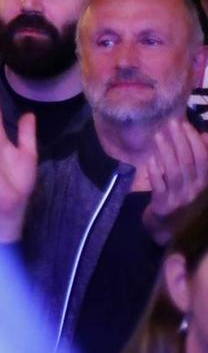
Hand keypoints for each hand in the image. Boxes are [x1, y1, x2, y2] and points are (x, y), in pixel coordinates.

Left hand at [140, 115, 207, 242]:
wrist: (168, 229)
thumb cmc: (181, 199)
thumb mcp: (194, 181)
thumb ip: (198, 161)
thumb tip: (204, 135)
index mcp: (205, 184)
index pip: (204, 159)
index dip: (195, 141)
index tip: (185, 125)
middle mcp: (196, 191)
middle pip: (189, 162)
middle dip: (180, 140)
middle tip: (171, 123)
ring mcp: (180, 199)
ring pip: (174, 171)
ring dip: (166, 151)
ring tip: (159, 136)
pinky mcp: (163, 205)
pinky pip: (159, 186)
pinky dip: (155, 171)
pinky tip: (150, 159)